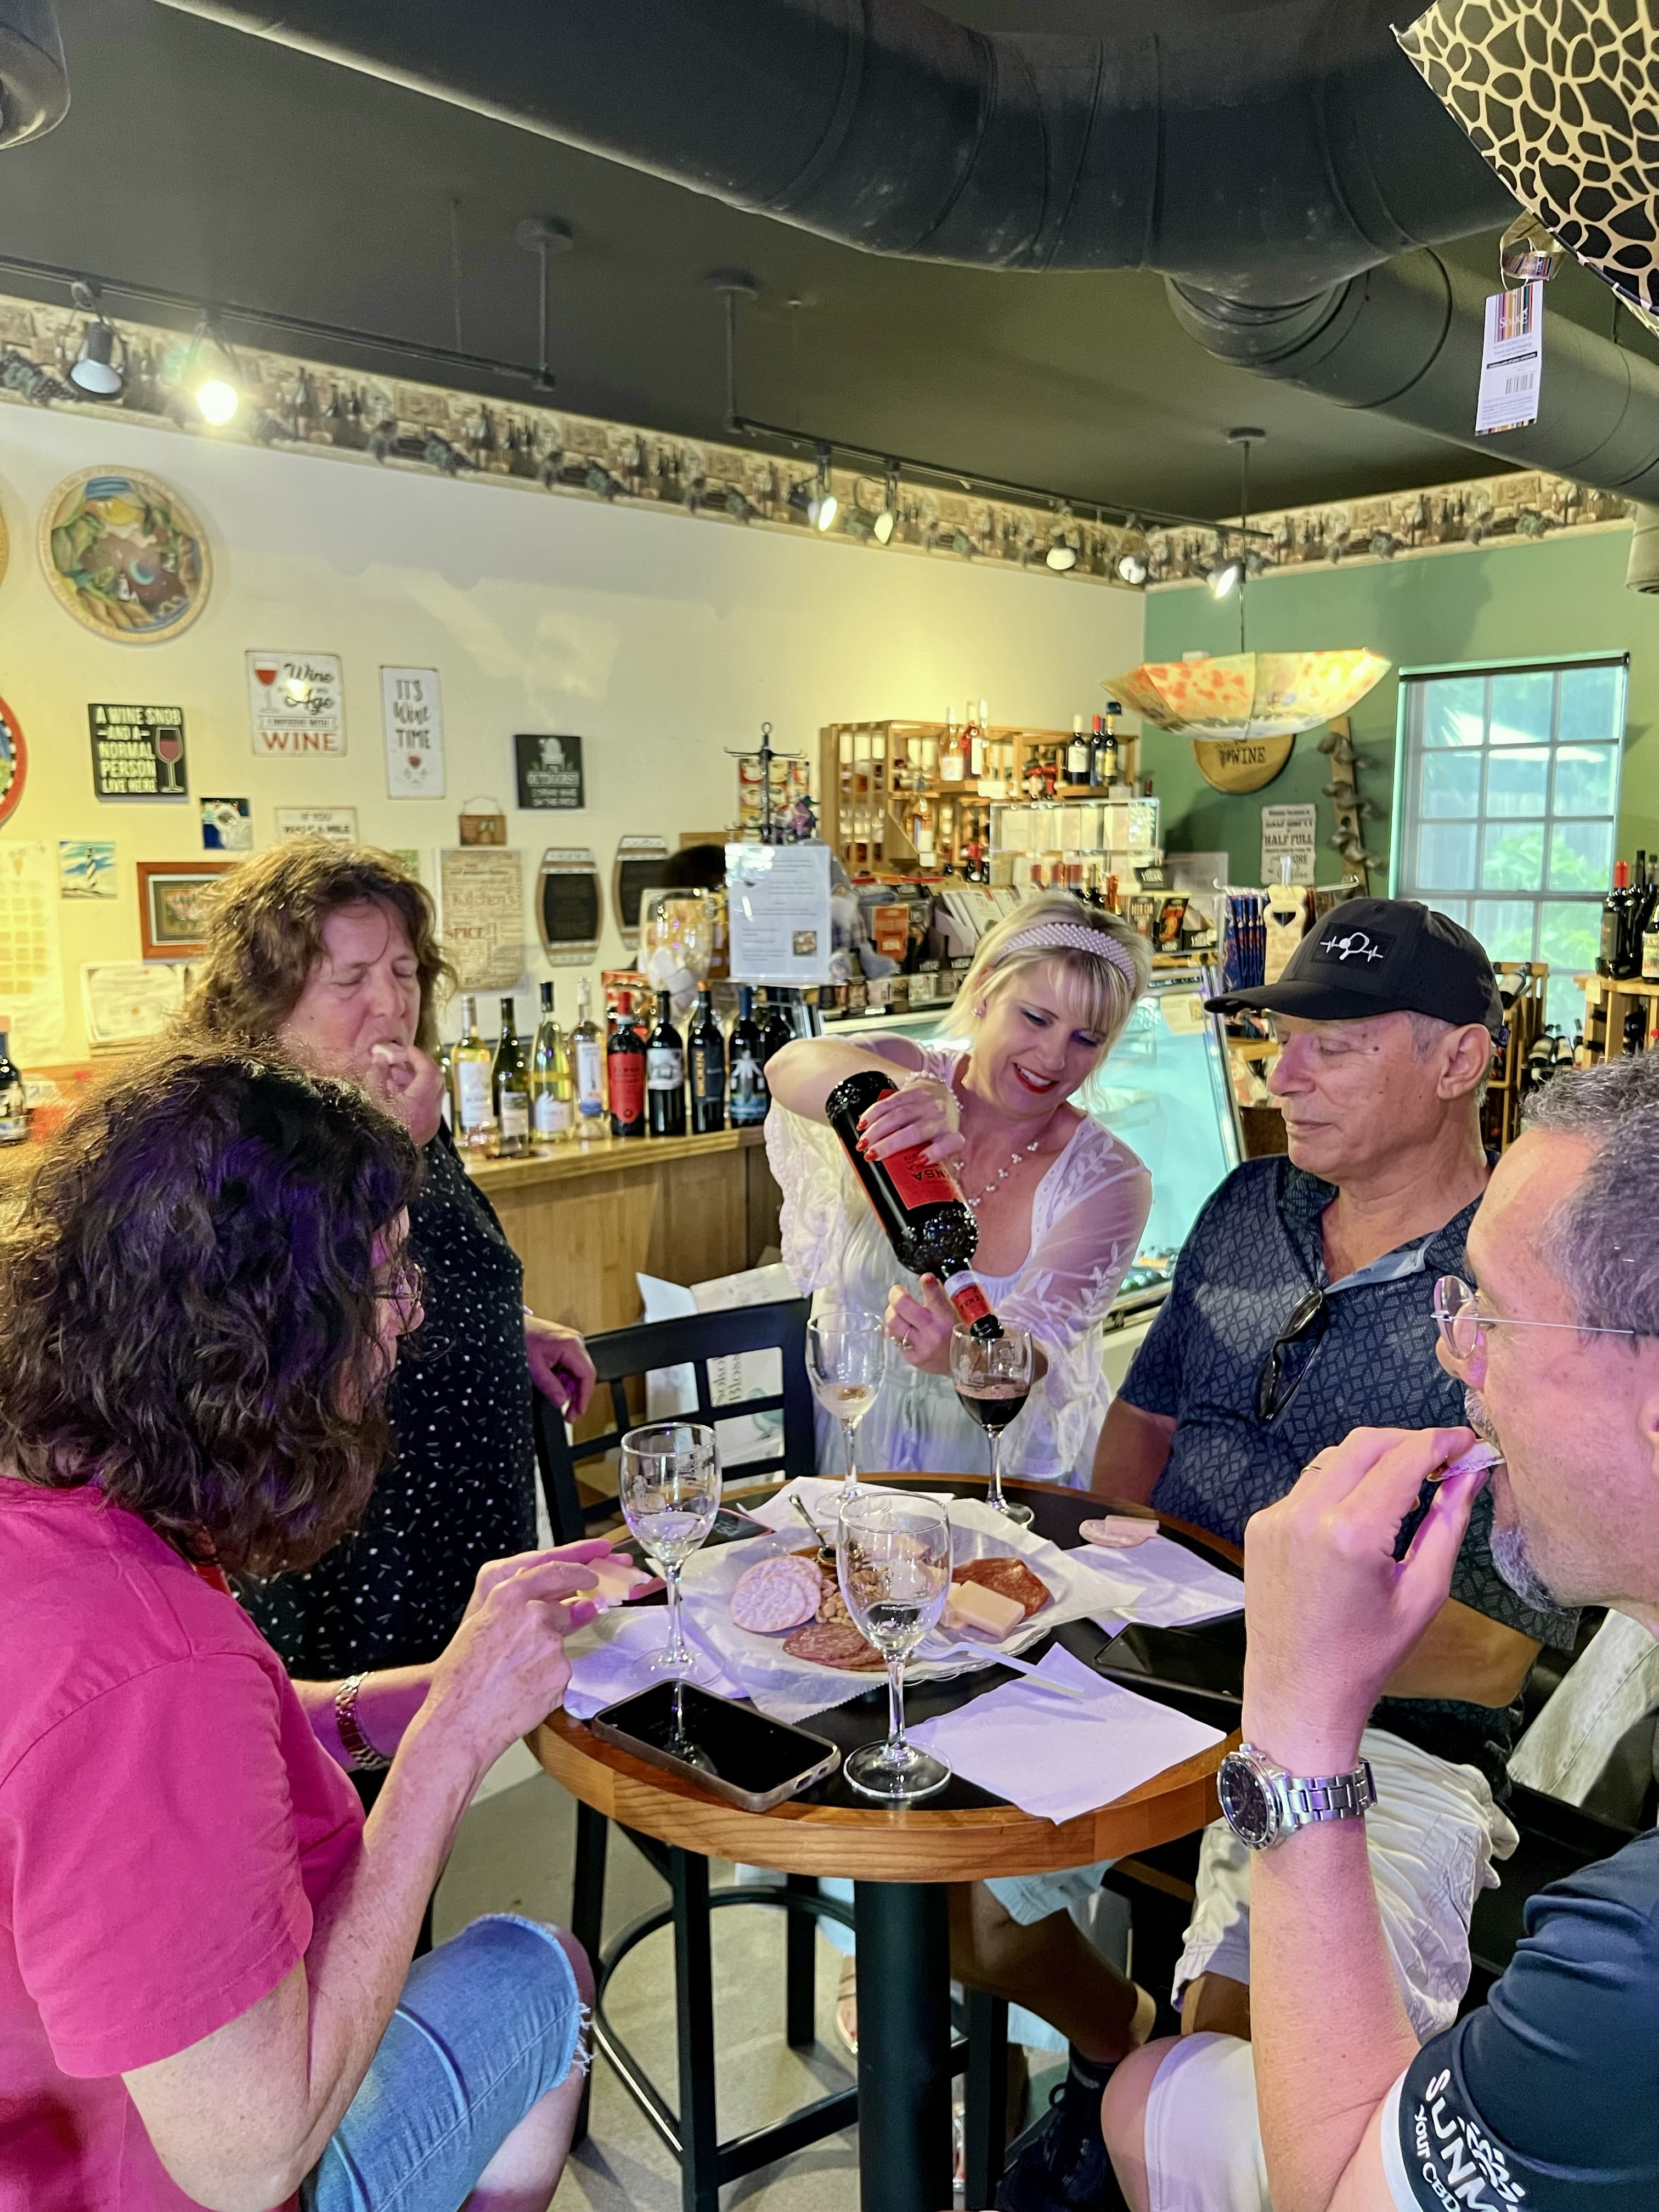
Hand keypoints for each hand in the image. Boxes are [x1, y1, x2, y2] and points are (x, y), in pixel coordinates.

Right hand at [367, 1043, 446, 1145]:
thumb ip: (377, 1073)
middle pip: (434, 1081)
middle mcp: (432, 1114)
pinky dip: (414, 1096)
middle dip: (416, 1067)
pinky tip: (393, 1094)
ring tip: (390, 1077)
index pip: (429, 1070)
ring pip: (430, 1094)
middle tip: (398, 1062)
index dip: (417, 1056)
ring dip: (413, 1081)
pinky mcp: (425, 1131)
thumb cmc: (371, 1129)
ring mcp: (430, 1124)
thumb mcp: (370, 1096)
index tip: (404, 1049)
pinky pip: (425, 1107)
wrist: (373, 1161)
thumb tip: (381, 1059)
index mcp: (421, 1103)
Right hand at [424, 1547, 614, 1770]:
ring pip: (557, 1647)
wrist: (461, 1720)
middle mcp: (534, 1615)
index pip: (555, 1572)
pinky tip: (522, 1691)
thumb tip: (533, 1600)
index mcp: (509, 1597)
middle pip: (559, 1613)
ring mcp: (551, 1644)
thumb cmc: (460, 1680)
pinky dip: (546, 1681)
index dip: (576, 1573)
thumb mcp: (477, 1626)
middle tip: (531, 1648)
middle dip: (552, 1628)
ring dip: (543, 1659)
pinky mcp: (562, 1673)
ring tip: (513, 1679)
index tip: (588, 1577)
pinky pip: (560, 1673)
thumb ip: (509, 1607)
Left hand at [525, 1314, 596, 1416]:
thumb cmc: (521, 1337)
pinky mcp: (567, 1343)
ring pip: (579, 1371)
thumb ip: (550, 1386)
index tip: (579, 1411)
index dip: (585, 1397)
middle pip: (585, 1375)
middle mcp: (576, 1341)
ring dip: (569, 1386)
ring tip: (556, 1394)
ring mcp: (573, 1341)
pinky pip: (572, 1365)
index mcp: (571, 1345)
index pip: (587, 1375)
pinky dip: (565, 1377)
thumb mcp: (534, 1368)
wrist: (511, 1323)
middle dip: (577, 1395)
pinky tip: (555, 1382)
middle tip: (569, 1413)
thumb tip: (561, 1402)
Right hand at [856, 1074, 962, 1166]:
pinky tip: (862, 1124)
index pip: (950, 1143)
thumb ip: (933, 1157)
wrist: (942, 1091)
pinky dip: (873, 1113)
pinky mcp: (910, 1092)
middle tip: (870, 1156)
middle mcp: (939, 1118)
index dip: (935, 1152)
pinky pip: (889, 1102)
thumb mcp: (944, 1141)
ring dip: (876, 1130)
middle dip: (890, 1144)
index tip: (920, 1161)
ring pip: (897, 1116)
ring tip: (862, 1144)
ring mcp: (924, 1103)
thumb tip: (914, 1178)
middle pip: (914, 1132)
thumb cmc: (940, 1125)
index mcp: (950, 1134)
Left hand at [884, 1274, 956, 1374]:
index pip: (935, 1297)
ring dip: (891, 1311)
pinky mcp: (912, 1357)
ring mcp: (920, 1346)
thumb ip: (940, 1299)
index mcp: (946, 1318)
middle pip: (902, 1306)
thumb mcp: (955, 1314)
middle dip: (896, 1293)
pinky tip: (901, 1327)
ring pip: (892, 1321)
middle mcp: (932, 1332)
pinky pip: (893, 1337)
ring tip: (897, 1310)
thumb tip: (925, 1280)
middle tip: (898, 1292)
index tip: (925, 1278)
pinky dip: (894, 1329)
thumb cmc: (958, 1334)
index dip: (928, 1285)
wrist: (964, 1365)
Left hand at [1241, 1424, 1486, 1773]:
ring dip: (1374, 1460)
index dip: (1442, 1442)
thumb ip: (1448, 1523)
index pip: (1404, 1458)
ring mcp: (1276, 1517)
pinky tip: (1365, 1512)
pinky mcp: (1260, 1525)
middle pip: (1365, 1443)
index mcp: (1350, 1532)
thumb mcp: (1423, 1593)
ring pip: (1333, 1458)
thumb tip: (1471, 1473)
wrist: (1299, 1693)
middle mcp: (1305, 1514)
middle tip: (1444, 1460)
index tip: (1469, 1442)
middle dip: (1409, 1442)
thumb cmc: (1367, 1656)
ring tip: (1410, 1487)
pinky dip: (1341, 1484)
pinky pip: (1308, 1486)